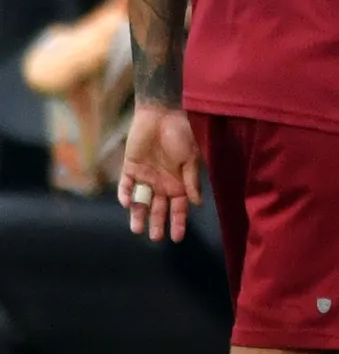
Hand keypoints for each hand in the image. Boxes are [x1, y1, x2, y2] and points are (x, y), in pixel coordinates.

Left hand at [120, 101, 200, 242]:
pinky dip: (126, 194)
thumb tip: (196, 204)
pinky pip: (126, 186)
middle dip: (157, 224)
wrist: (161, 115)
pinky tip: (128, 204)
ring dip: (138, 215)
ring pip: (141, 201)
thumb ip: (191, 181)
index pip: (178, 208)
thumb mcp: (191, 159)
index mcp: (179, 183)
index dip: (178, 222)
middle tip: (155, 238)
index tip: (178, 238)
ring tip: (137, 229)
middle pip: (158, 208)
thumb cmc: (181, 135)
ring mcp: (145, 177)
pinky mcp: (130, 168)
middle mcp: (162, 183)